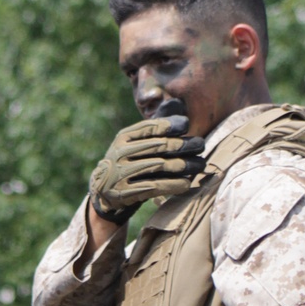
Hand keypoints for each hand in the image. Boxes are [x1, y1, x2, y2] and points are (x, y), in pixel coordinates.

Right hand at [89, 116, 204, 223]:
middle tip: (201, 145)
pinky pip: (154, 187)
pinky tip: (186, 183)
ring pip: (159, 166)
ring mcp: (121, 173)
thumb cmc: (128, 162)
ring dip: (183, 165)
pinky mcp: (126, 192)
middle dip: (182, 144)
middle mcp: (120, 153)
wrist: (103, 190)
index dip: (168, 125)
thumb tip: (180, 114)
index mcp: (123, 138)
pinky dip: (173, 185)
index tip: (186, 124)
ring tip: (199, 164)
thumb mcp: (132, 144)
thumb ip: (153, 131)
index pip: (148, 127)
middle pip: (157, 146)